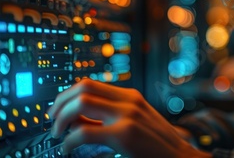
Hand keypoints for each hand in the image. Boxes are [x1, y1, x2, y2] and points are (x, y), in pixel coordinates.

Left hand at [48, 78, 210, 157]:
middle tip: (52, 120)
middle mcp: (128, 101)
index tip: (58, 108)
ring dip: (62, 118)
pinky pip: (84, 132)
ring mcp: (127, 116)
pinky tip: (68, 148)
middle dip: (60, 103)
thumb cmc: (157, 144)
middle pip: (82, 87)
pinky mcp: (124, 135)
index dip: (67, 94)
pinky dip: (69, 141)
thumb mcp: (137, 121)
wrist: (180, 157)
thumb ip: (112, 115)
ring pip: (81, 104)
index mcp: (130, 96)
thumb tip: (79, 119)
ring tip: (58, 134)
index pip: (90, 83)